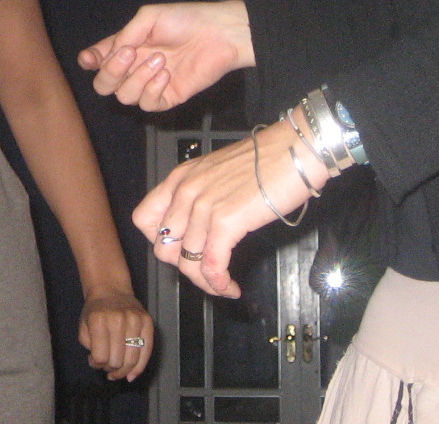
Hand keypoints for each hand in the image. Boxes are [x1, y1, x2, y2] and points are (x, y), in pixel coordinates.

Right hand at [78, 0, 254, 111]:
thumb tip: (109, 54)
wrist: (218, 34)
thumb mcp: (149, 17)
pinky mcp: (168, 97)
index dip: (89, 61)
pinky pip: (148, 104)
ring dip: (138, 78)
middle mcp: (134, 67)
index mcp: (127, 46)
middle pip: (104, 85)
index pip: (98, 59)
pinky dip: (152, 90)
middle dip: (110, 72)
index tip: (91, 59)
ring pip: (124, 97)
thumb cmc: (185, 20)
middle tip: (129, 55)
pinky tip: (166, 75)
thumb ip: (125, 35)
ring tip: (160, 60)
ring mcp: (150, 84)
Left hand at [78, 290, 153, 380]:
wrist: (111, 290)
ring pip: (132, 360)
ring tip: (117, 372)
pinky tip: (131, 375)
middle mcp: (119, 319)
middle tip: (107, 367)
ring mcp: (136, 320)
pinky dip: (139, 368)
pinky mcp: (148, 322)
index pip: (100, 357)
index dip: (96, 364)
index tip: (94, 361)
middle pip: (117, 361)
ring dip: (123, 371)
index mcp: (99, 320)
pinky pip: (147, 352)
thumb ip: (89, 348)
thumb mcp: (83, 327)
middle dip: (110, 369)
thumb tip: (101, 366)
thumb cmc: (95, 312)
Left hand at [134, 120, 325, 297]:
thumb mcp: (218, 173)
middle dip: (184, 266)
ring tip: (222, 285)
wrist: (295, 150)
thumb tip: (200, 229)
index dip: (160, 242)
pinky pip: (211, 265)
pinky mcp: (226, 221)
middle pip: (163, 248)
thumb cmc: (266, 159)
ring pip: (186, 262)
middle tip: (205, 270)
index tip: (181, 250)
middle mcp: (185, 191)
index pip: (144, 219)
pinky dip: (219, 283)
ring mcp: (203, 206)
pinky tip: (231, 287)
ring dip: (204, 282)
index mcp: (180, 178)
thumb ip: (202, 196)